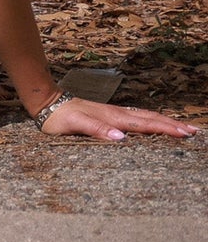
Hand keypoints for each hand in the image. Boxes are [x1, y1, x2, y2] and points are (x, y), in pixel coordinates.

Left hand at [36, 96, 197, 142]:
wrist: (47, 103)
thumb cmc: (59, 118)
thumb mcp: (75, 126)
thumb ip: (97, 130)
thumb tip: (121, 138)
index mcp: (112, 119)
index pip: (145, 125)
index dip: (165, 130)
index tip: (185, 134)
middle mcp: (117, 115)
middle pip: (151, 118)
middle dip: (173, 125)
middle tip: (195, 132)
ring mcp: (114, 113)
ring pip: (146, 116)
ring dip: (166, 121)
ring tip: (183, 127)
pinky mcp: (110, 115)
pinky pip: (137, 117)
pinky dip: (152, 120)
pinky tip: (156, 123)